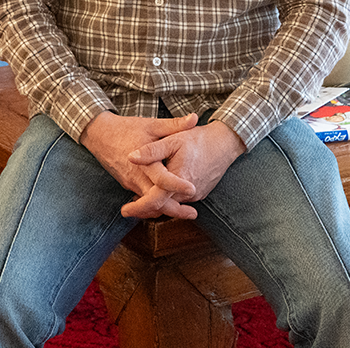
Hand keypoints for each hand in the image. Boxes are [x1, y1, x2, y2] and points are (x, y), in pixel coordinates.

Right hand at [81, 112, 201, 218]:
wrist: (100, 135)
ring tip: (185, 211)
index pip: (161, 179)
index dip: (177, 186)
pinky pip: (143, 199)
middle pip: (155, 201)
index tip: (193, 189)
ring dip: (166, 209)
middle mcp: (136, 177)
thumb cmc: (127, 129)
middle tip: (193, 214)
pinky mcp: (128, 185)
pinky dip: (156, 204)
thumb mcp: (151, 124)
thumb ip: (174, 125)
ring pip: (149, 203)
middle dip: (175, 210)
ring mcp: (131, 183)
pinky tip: (168, 204)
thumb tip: (195, 118)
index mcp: (144, 162)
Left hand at [125, 121, 245, 218]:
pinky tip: (159, 193)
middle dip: (144, 210)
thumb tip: (131, 157)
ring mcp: (196, 195)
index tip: (124, 210)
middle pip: (162, 208)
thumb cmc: (199, 139)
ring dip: (156, 205)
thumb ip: (152, 151)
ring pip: (171, 206)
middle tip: (128, 209)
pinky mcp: (200, 194)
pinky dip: (168, 200)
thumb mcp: (172, 139)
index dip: (138, 207)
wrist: (225, 143)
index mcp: (178, 179)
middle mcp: (188, 193)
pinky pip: (180, 201)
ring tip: (139, 201)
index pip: (155, 201)